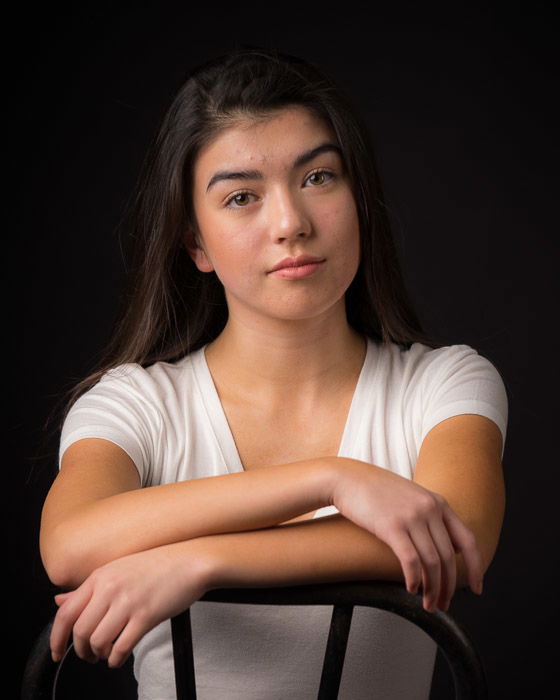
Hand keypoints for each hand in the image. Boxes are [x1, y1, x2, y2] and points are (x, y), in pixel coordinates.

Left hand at [50, 542, 208, 667]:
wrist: (190, 561)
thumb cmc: (158, 565)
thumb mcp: (118, 569)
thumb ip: (89, 588)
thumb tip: (59, 602)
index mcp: (100, 576)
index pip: (65, 613)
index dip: (56, 638)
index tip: (56, 652)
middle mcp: (110, 588)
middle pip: (80, 632)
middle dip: (81, 651)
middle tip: (88, 656)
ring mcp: (128, 602)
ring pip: (98, 642)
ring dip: (99, 655)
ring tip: (106, 654)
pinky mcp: (146, 616)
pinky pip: (121, 647)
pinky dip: (116, 659)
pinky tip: (119, 656)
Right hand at [330, 459, 482, 611]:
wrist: (347, 478)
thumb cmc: (375, 490)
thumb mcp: (412, 497)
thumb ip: (431, 516)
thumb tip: (449, 547)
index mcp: (438, 503)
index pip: (468, 540)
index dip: (476, 567)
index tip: (477, 588)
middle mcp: (429, 508)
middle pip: (449, 557)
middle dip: (449, 587)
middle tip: (443, 604)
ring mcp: (411, 516)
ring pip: (432, 563)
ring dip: (432, 589)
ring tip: (428, 603)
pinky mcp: (392, 526)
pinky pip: (411, 560)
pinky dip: (414, 579)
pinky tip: (411, 588)